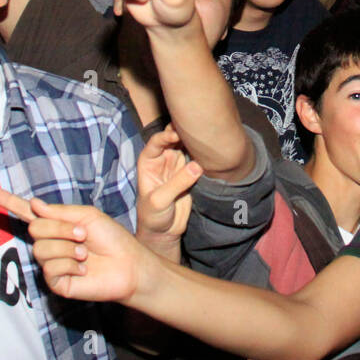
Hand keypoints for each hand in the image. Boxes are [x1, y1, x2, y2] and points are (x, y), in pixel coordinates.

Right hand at [0, 190, 144, 302]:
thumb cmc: (112, 239)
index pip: (26, 212)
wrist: (128, 265)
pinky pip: (50, 269)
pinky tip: (83, 269)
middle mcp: (50, 243)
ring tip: (85, 254)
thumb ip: (59, 213)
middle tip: (83, 234)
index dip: (7, 202)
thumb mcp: (87, 217)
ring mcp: (51, 263)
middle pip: (35, 229)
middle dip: (61, 229)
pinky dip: (69, 266)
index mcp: (56, 224)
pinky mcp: (56, 282)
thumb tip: (33, 204)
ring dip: (68, 248)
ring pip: (42, 249)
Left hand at [135, 125, 201, 248]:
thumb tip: (197, 166)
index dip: (166, 136)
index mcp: (149, 162)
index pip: (157, 142)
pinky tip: (210, 148)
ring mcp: (177, 166)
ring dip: (194, 141)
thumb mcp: (160, 200)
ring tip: (205, 135)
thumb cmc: (152, 216)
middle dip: (183, 132)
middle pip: (173, 139)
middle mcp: (163, 160)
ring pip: (186, 147)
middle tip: (195, 128)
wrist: (163, 231)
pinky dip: (203, 154)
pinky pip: (197, 159)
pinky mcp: (190, 174)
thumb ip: (177, 183)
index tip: (178, 135)